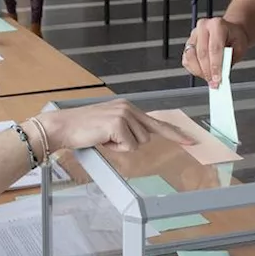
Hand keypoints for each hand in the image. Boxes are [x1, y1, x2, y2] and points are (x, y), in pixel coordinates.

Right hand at [35, 100, 192, 152]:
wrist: (64, 126)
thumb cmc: (83, 129)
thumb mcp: (109, 127)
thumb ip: (127, 130)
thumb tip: (139, 140)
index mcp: (127, 108)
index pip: (155, 122)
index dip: (174, 133)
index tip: (190, 141)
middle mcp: (128, 108)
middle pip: (146, 137)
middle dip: (128, 143)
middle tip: (107, 138)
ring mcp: (124, 114)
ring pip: (138, 143)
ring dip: (120, 146)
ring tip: (103, 137)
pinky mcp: (118, 123)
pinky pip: (128, 146)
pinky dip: (115, 148)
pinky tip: (101, 139)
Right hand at [182, 18, 249, 87]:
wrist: (230, 31)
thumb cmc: (235, 38)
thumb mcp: (239, 47)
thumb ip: (230, 59)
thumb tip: (221, 73)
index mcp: (217, 24)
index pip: (214, 48)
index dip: (215, 66)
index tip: (218, 78)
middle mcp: (203, 27)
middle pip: (202, 53)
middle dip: (208, 71)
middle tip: (214, 83)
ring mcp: (193, 35)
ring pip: (191, 57)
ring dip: (199, 71)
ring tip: (209, 79)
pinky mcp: (188, 43)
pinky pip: (186, 60)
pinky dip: (194, 69)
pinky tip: (203, 73)